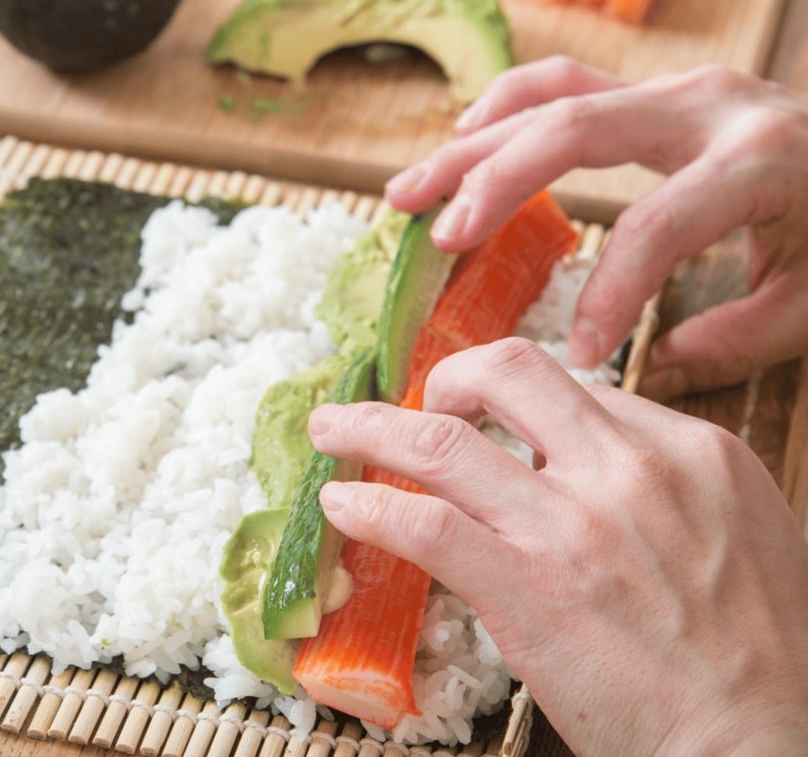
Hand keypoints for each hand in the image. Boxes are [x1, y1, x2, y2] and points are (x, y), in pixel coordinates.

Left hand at [308, 339, 807, 756]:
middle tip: (414, 405)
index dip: (518, 406)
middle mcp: (629, 469)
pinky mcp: (525, 585)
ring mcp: (572, 524)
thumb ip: (665, 485)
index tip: (483, 423)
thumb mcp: (742, 533)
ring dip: (368, 428)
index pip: (577, 390)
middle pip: (507, 372)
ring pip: (439, 440)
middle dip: (444, 378)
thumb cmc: (757, 660)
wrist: (759, 746)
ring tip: (332, 430)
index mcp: (690, 450)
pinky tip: (342, 504)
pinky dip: (369, 506)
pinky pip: (422, 523)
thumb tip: (584, 464)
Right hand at [384, 58, 807, 398]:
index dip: (608, 294)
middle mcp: (708, 104)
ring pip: (552, 96)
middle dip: (493, 183)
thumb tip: (643, 373)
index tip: (576, 357)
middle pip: (573, 129)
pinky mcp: (661, 89)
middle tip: (438, 238)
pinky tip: (463, 146)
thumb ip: (734, 340)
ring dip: (471, 144)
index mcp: (758, 159)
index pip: (655, 225)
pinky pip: (566, 83)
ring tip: (408, 193)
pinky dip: (505, 110)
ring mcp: (679, 86)